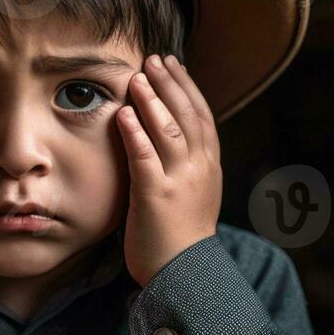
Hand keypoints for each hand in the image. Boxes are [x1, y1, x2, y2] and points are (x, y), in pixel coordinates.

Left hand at [115, 54, 222, 287]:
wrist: (185, 275)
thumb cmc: (182, 238)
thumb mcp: (195, 194)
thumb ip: (187, 165)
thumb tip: (172, 138)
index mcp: (209, 166)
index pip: (202, 115)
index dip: (187, 86)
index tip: (173, 64)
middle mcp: (198, 168)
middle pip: (187, 114)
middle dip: (169, 83)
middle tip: (153, 59)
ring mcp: (179, 181)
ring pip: (170, 129)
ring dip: (153, 100)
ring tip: (138, 77)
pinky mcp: (155, 195)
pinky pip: (145, 157)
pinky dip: (136, 132)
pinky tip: (125, 114)